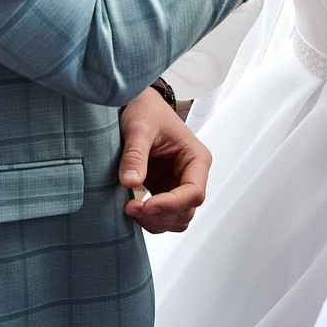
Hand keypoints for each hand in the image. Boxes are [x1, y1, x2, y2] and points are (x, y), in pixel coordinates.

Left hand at [117, 88, 209, 232]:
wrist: (137, 104)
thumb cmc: (146, 110)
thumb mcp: (139, 128)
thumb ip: (135, 155)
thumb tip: (130, 182)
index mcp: (196, 158)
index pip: (194, 192)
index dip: (172, 204)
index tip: (146, 205)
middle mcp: (192, 174)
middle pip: (187, 210)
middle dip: (160, 215)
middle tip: (130, 208)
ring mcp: (178, 184)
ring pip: (177, 218)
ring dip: (156, 222)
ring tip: (130, 209)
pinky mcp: (163, 190)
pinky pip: (163, 215)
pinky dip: (150, 220)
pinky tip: (132, 209)